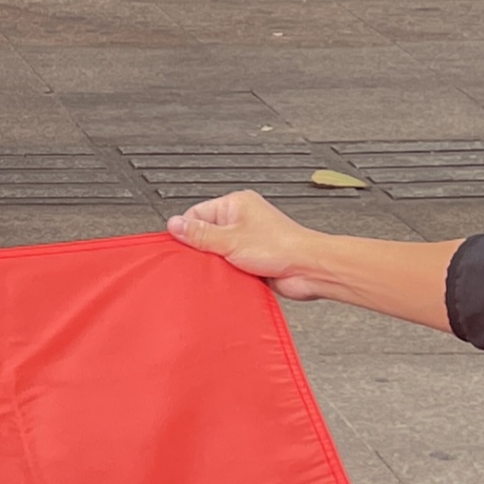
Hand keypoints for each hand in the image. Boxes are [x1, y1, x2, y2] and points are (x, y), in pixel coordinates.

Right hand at [165, 189, 459, 331]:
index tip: (182, 246)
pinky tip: (227, 278)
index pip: (197, 214)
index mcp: (235, 205)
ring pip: (217, 252)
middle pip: (206, 234)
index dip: (188, 232)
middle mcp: (242, 220)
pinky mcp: (252, 259)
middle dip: (203, 250)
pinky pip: (229, 265)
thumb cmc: (281, 248)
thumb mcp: (230, 240)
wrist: (309, 270)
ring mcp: (247, 240)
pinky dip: (227, 273)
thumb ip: (199, 234)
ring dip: (216, 264)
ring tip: (220, 269)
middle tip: (203, 260)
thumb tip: (174, 224)